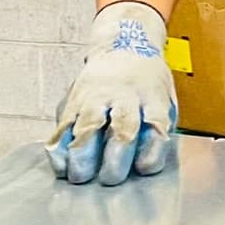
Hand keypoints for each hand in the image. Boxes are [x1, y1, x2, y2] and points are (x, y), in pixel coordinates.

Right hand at [50, 1, 178, 185]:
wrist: (124, 44)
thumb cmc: (148, 83)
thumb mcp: (165, 98)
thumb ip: (159, 129)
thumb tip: (150, 166)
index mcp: (154, 97)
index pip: (156, 126)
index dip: (150, 151)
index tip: (144, 168)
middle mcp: (125, 96)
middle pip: (122, 129)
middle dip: (115, 158)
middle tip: (110, 179)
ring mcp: (96, 97)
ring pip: (88, 127)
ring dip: (82, 156)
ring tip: (80, 177)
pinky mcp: (73, 101)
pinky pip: (63, 125)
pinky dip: (59, 147)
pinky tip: (61, 165)